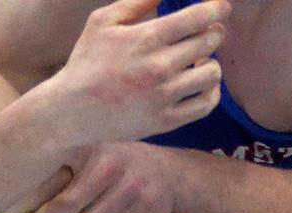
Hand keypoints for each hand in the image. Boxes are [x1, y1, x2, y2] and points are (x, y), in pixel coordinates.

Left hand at [20, 142, 177, 212]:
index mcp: (89, 148)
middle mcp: (111, 164)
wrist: (167, 170)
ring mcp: (132, 186)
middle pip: (69, 208)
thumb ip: (60, 161)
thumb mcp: (90, 150)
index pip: (54, 182)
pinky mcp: (149, 207)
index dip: (37, 210)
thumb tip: (12, 183)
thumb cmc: (113, 163)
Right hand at [38, 0, 229, 144]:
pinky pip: (206, 104)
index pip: (200, 17)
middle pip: (210, 41)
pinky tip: (200, 85)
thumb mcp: (102, 22)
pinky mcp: (164, 121)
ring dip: (210, 62)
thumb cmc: (85, 63)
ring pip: (212, 73)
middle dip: (213, 32)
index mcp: (147, 38)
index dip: (217, 8)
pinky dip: (211, 91)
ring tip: (198, 61)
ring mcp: (163, 96)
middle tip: (206, 33)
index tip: (221, 8)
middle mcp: (160, 67)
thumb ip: (137, 2)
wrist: (71, 111)